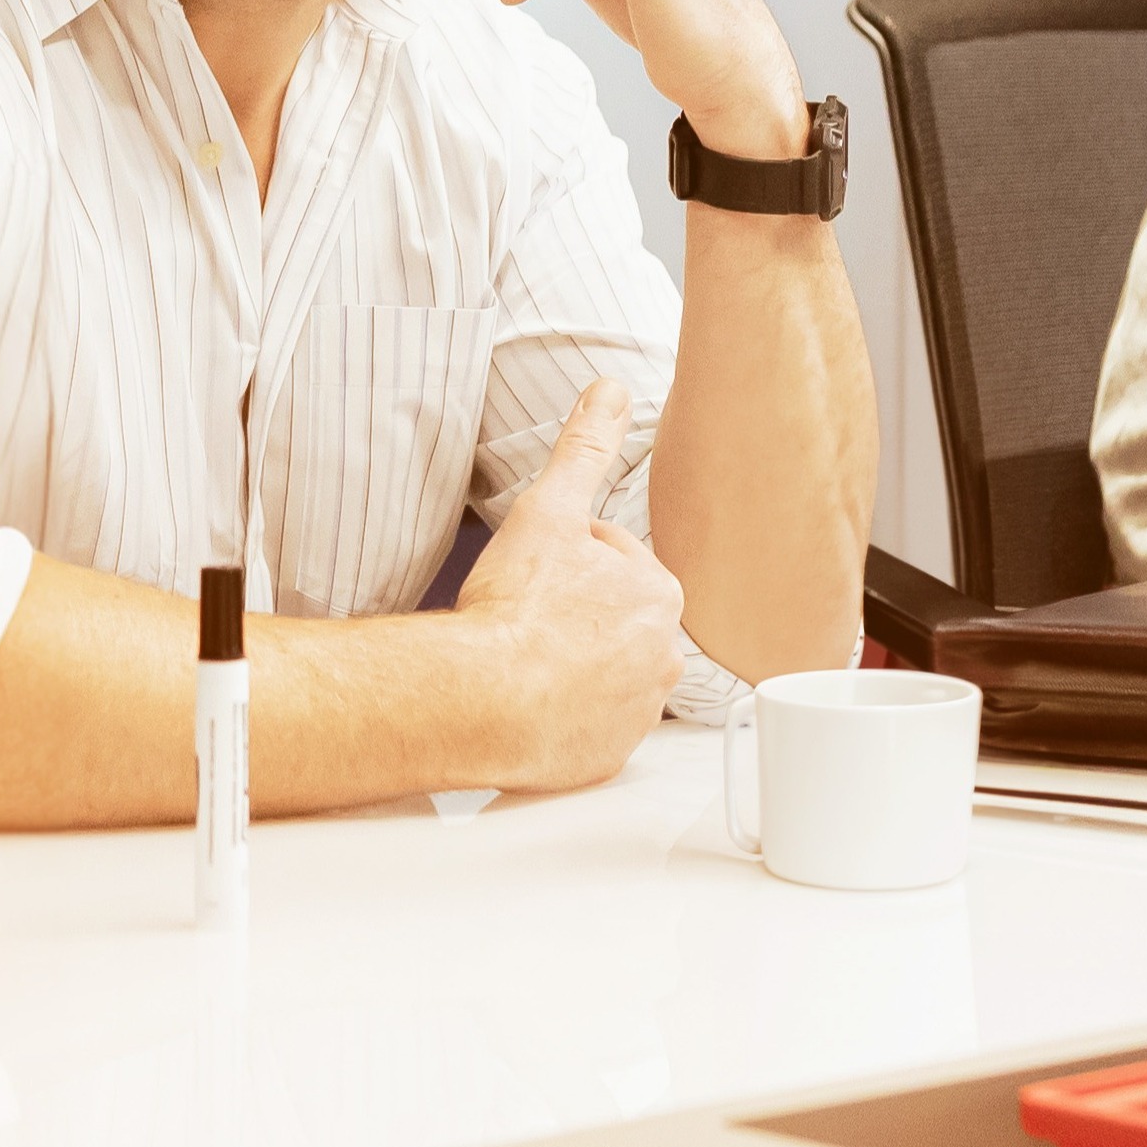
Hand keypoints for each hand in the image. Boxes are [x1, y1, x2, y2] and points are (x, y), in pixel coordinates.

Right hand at [444, 376, 686, 787]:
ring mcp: (639, 713)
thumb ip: (584, 448)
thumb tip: (611, 390)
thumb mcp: (547, 511)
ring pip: (602, 676)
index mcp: (661, 594)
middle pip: (611, 622)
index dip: (564, 565)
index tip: (532, 582)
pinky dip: (563, 718)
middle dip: (573, 619)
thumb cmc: (515, 607)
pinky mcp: (608, 757)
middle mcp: (665, 657)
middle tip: (525, 622)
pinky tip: (529, 704)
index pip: (612, 564)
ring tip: (524, 662)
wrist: (481, 698)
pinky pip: (588, 728)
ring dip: (570, 667)